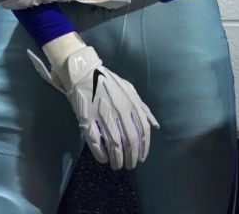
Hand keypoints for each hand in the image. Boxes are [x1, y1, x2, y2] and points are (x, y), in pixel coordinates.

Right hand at [28, 45, 158, 169]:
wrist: (83, 72)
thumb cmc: (107, 81)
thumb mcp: (130, 90)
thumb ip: (143, 108)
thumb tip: (155, 125)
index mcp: (132, 105)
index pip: (143, 132)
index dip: (143, 148)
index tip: (141, 158)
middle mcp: (120, 112)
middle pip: (130, 141)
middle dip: (131, 158)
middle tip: (129, 166)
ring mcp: (102, 116)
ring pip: (114, 144)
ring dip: (117, 159)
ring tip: (117, 166)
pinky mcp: (86, 118)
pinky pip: (95, 140)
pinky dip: (100, 153)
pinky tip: (103, 159)